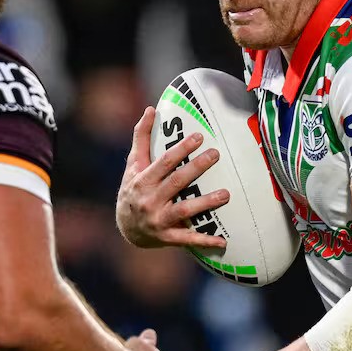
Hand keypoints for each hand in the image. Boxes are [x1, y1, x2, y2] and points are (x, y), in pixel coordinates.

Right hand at [115, 106, 229, 248]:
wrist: (126, 227)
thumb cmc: (133, 189)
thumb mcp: (134, 164)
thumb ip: (142, 137)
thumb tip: (151, 109)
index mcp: (143, 180)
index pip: (164, 162)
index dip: (181, 149)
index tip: (199, 137)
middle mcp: (150, 200)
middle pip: (177, 182)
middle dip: (197, 168)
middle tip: (216, 154)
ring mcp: (158, 220)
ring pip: (185, 210)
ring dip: (206, 203)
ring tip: (226, 194)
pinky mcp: (167, 237)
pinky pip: (188, 239)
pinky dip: (205, 241)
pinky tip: (223, 241)